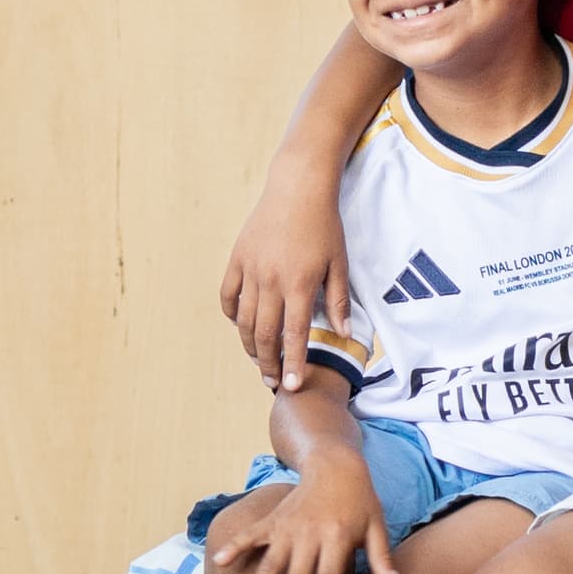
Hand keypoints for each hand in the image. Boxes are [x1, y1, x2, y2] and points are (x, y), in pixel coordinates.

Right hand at [205, 474, 399, 573]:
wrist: (334, 464)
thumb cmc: (360, 498)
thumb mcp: (377, 525)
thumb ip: (382, 557)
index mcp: (335, 537)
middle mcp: (308, 534)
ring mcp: (286, 528)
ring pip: (270, 565)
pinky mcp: (273, 521)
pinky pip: (251, 535)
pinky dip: (235, 547)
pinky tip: (219, 563)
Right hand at [220, 174, 351, 390]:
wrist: (298, 187)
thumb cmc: (324, 225)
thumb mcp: (339, 262)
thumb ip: (338, 301)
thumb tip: (345, 334)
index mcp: (299, 284)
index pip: (295, 335)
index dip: (293, 363)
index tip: (292, 386)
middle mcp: (271, 280)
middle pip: (263, 333)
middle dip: (268, 362)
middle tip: (273, 380)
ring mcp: (251, 269)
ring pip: (242, 319)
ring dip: (249, 344)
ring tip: (258, 359)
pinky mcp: (238, 258)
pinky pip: (228, 295)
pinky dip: (231, 314)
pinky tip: (240, 324)